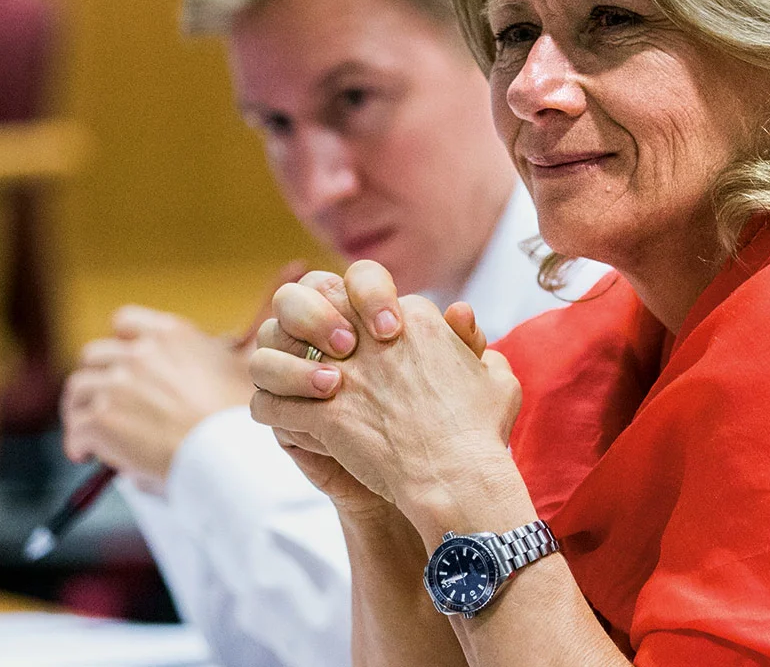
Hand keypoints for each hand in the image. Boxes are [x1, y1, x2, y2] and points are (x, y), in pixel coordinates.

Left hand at [61, 306, 252, 490]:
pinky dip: (77, 443)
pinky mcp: (100, 420)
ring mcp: (116, 385)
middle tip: (102, 400)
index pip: (125, 321)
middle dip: (96, 378)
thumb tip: (219, 354)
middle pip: (94, 355)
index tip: (122, 363)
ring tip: (88, 429)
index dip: (120, 344)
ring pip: (77, 389)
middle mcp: (140, 353)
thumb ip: (216, 354)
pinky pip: (75, 428)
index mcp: (171, 335)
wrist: (226, 453)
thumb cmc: (237, 417)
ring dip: (81, 408)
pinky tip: (86, 454)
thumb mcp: (236, 368)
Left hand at [250, 261, 520, 526]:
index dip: (361, 314)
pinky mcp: (324, 413)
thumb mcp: (497, 375)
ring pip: (281, 348)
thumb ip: (474, 339)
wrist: (458, 476)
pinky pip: (272, 403)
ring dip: (279, 366)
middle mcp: (375, 337)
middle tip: (316, 349)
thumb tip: (459, 312)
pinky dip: (273, 410)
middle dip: (309, 319)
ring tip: (287, 384)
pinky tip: (282, 418)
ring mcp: (346, 374)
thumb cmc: (482, 430)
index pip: (371, 293)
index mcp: (416, 319)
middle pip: (319, 300)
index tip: (363, 339)